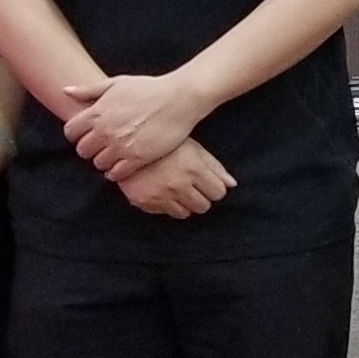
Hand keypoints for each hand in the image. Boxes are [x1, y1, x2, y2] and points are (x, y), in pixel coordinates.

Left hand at [69, 71, 211, 184]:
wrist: (179, 99)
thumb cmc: (149, 89)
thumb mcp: (117, 83)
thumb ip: (89, 89)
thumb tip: (65, 90)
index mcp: (97, 112)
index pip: (70, 132)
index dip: (76, 134)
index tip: (87, 134)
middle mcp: (105, 131)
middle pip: (83, 150)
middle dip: (90, 149)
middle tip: (101, 146)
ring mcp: (120, 146)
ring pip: (98, 164)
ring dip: (104, 161)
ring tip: (114, 155)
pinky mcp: (136, 158)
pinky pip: (116, 174)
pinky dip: (116, 172)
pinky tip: (122, 165)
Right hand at [118, 139, 234, 219]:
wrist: (126, 145)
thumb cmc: (164, 144)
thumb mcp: (193, 148)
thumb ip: (214, 166)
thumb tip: (232, 184)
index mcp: (194, 168)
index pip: (218, 192)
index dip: (214, 188)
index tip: (208, 183)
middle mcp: (179, 184)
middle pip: (203, 206)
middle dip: (201, 197)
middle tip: (193, 187)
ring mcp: (162, 195)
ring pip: (186, 213)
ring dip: (185, 204)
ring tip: (178, 190)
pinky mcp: (146, 202)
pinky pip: (166, 213)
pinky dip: (168, 206)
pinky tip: (165, 193)